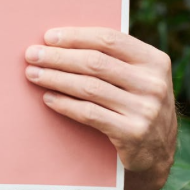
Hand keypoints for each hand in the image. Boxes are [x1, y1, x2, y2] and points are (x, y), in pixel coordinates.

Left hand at [24, 27, 176, 184]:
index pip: (110, 40)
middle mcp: (154, 84)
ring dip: (56, 78)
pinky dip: (65, 104)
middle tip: (32, 55)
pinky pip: (90, 114)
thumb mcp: (138, 77)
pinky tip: (48, 98)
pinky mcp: (133, 134)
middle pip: (95, 63)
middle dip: (58, 57)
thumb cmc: (136, 104)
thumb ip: (113, 59)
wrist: (157, 153)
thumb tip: (61, 41)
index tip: (48, 37)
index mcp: (155, 61)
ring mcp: (146, 110)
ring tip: (33, 74)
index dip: (76, 36)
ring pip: (89, 87)